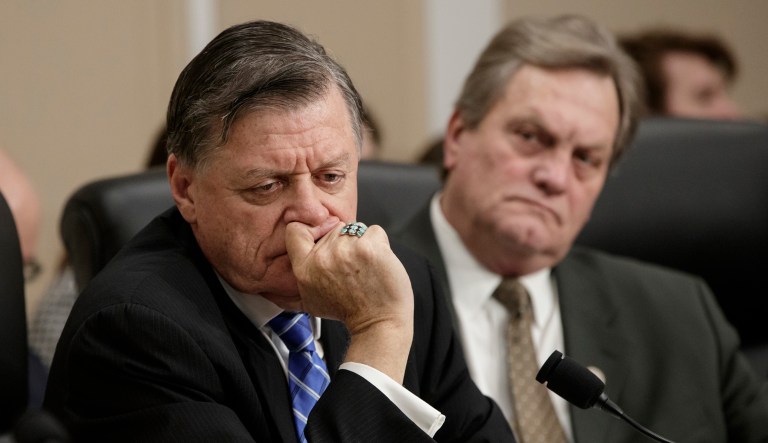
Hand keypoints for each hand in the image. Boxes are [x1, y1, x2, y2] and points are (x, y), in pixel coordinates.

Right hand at [285, 221, 413, 381]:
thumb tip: (299, 251)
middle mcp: (323, 257)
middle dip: (345, 243)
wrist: (378, 323)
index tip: (321, 234)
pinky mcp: (369, 247)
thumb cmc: (351, 311)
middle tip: (352, 268)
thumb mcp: (312, 300)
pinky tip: (378, 263)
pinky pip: (375, 232)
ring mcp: (346, 249)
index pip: (294, 231)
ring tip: (366, 267)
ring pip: (356, 228)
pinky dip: (380, 245)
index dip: (311, 228)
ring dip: (363, 243)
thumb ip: (304, 274)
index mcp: (305, 269)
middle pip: (334, 229)